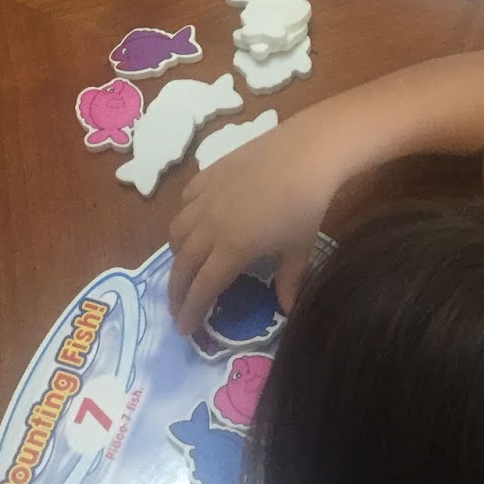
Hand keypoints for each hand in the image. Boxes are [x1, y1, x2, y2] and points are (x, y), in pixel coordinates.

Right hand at [168, 117, 339, 334]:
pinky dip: (185, 217)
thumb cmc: (307, 204)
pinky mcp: (209, 173)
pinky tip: (195, 220)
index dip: (190, 312)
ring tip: (185, 264)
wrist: (307, 152)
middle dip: (177, 290)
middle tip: (178, 307)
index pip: (202, 288)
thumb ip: (289, 281)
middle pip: (182, 264)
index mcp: (232, 249)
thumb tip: (287, 311)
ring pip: (176, 231)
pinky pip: (186, 200)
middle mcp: (210, 225)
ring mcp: (207, 196)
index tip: (183, 330)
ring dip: (176, 254)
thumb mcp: (300, 248)